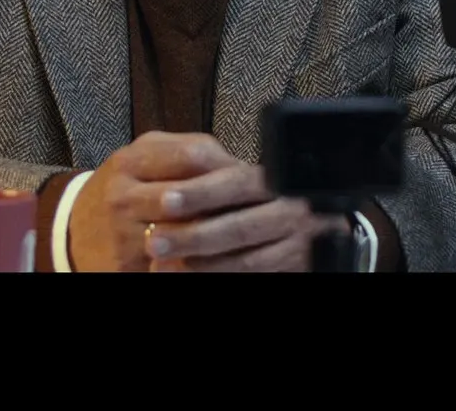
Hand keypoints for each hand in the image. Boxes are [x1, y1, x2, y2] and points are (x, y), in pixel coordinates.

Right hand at [67, 131, 239, 272]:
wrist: (75, 229)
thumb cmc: (126, 187)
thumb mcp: (148, 157)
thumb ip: (189, 152)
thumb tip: (238, 165)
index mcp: (130, 161)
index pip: (193, 156)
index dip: (228, 165)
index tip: (251, 175)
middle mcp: (123, 197)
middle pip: (192, 197)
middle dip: (228, 202)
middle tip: (257, 206)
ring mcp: (123, 235)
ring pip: (186, 234)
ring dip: (218, 233)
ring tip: (242, 232)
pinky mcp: (127, 266)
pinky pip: (174, 265)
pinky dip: (201, 261)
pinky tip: (219, 257)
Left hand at [143, 163, 350, 271]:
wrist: (301, 230)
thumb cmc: (260, 202)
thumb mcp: (245, 182)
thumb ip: (219, 177)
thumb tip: (168, 188)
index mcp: (279, 180)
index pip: (238, 181)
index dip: (201, 192)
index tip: (165, 200)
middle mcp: (294, 210)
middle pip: (241, 226)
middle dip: (194, 235)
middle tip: (154, 241)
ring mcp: (297, 244)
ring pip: (246, 260)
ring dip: (200, 265)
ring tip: (160, 266)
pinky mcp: (295, 267)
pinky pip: (255, 275)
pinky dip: (217, 278)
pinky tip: (186, 276)